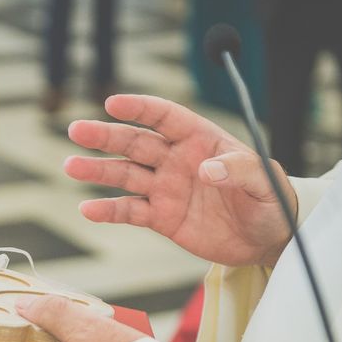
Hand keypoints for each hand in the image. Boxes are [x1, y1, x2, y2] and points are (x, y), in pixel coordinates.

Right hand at [65, 94, 296, 266]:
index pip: (165, 117)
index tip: (112, 104)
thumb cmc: (270, 200)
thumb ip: (240, 170)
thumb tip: (206, 169)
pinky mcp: (161, 217)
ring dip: (98, 170)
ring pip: (125, 175)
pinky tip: (88, 209)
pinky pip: (130, 211)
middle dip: (106, 136)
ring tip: (72, 166)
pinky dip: (109, 211)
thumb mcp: (265, 181)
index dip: (140, 108)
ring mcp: (165, 188)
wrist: (266, 238)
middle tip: (77, 130)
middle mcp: (176, 160)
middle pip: (135, 143)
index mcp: (201, 140)